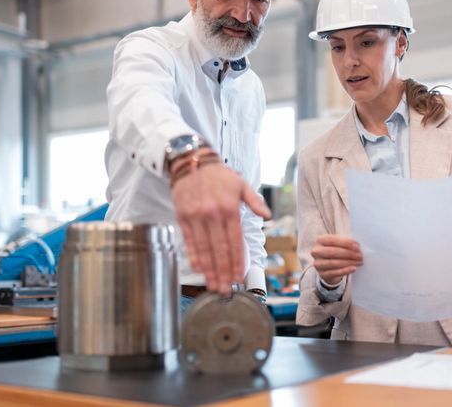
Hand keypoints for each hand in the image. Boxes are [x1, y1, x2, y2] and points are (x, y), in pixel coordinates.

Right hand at [172, 161, 270, 294]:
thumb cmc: (219, 176)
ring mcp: (196, 217)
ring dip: (209, 269)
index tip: (238, 277)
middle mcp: (212, 214)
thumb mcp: (241, 184)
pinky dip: (194, 256)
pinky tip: (199, 269)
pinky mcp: (183, 217)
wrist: (192, 162)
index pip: (234, 241)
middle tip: (225, 289)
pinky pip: (189, 241)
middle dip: (223, 272)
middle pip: (219, 249)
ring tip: (213, 285)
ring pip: (203, 248)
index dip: (236, 261)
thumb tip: (268, 216)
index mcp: (230, 208)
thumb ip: (255, 201)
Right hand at [311, 234, 362, 285]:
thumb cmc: (336, 251)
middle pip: (333, 252)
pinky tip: (353, 268)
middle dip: (349, 254)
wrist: (329, 267)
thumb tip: (357, 246)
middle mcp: (316, 251)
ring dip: (349, 262)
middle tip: (360, 256)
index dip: (346, 243)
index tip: (358, 246)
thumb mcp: (339, 244)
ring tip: (359, 262)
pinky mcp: (322, 274)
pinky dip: (345, 270)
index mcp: (320, 240)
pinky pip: (335, 273)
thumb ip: (346, 243)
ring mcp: (318, 264)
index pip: (332, 240)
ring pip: (334, 263)